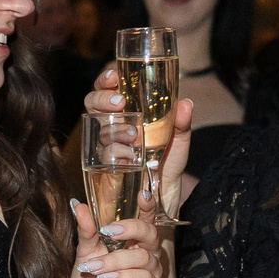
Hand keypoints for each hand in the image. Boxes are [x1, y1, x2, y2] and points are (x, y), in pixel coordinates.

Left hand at [68, 193, 165, 277]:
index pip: (146, 219)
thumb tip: (78, 205)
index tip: (143, 194)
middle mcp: (146, 254)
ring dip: (115, 261)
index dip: (149, 206)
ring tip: (95, 268)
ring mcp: (151, 273)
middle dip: (130, 229)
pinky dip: (124, 276)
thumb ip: (86, 230)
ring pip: (142, 258)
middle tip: (108, 230)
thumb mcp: (85, 252)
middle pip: (150, 234)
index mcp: (133, 241)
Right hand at [83, 66, 193, 213]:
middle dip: (101, 100)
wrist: (162, 201)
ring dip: (113, 129)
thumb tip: (186, 103)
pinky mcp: (103, 170)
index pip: (108, 90)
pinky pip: (101, 157)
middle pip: (92, 105)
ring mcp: (105, 148)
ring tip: (134, 136)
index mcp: (126, 116)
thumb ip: (181, 125)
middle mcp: (112, 129)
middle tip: (120, 103)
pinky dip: (115, 153)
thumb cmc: (166, 168)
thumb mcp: (177, 144)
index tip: (114, 76)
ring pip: (97, 130)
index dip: (106, 80)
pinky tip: (129, 157)